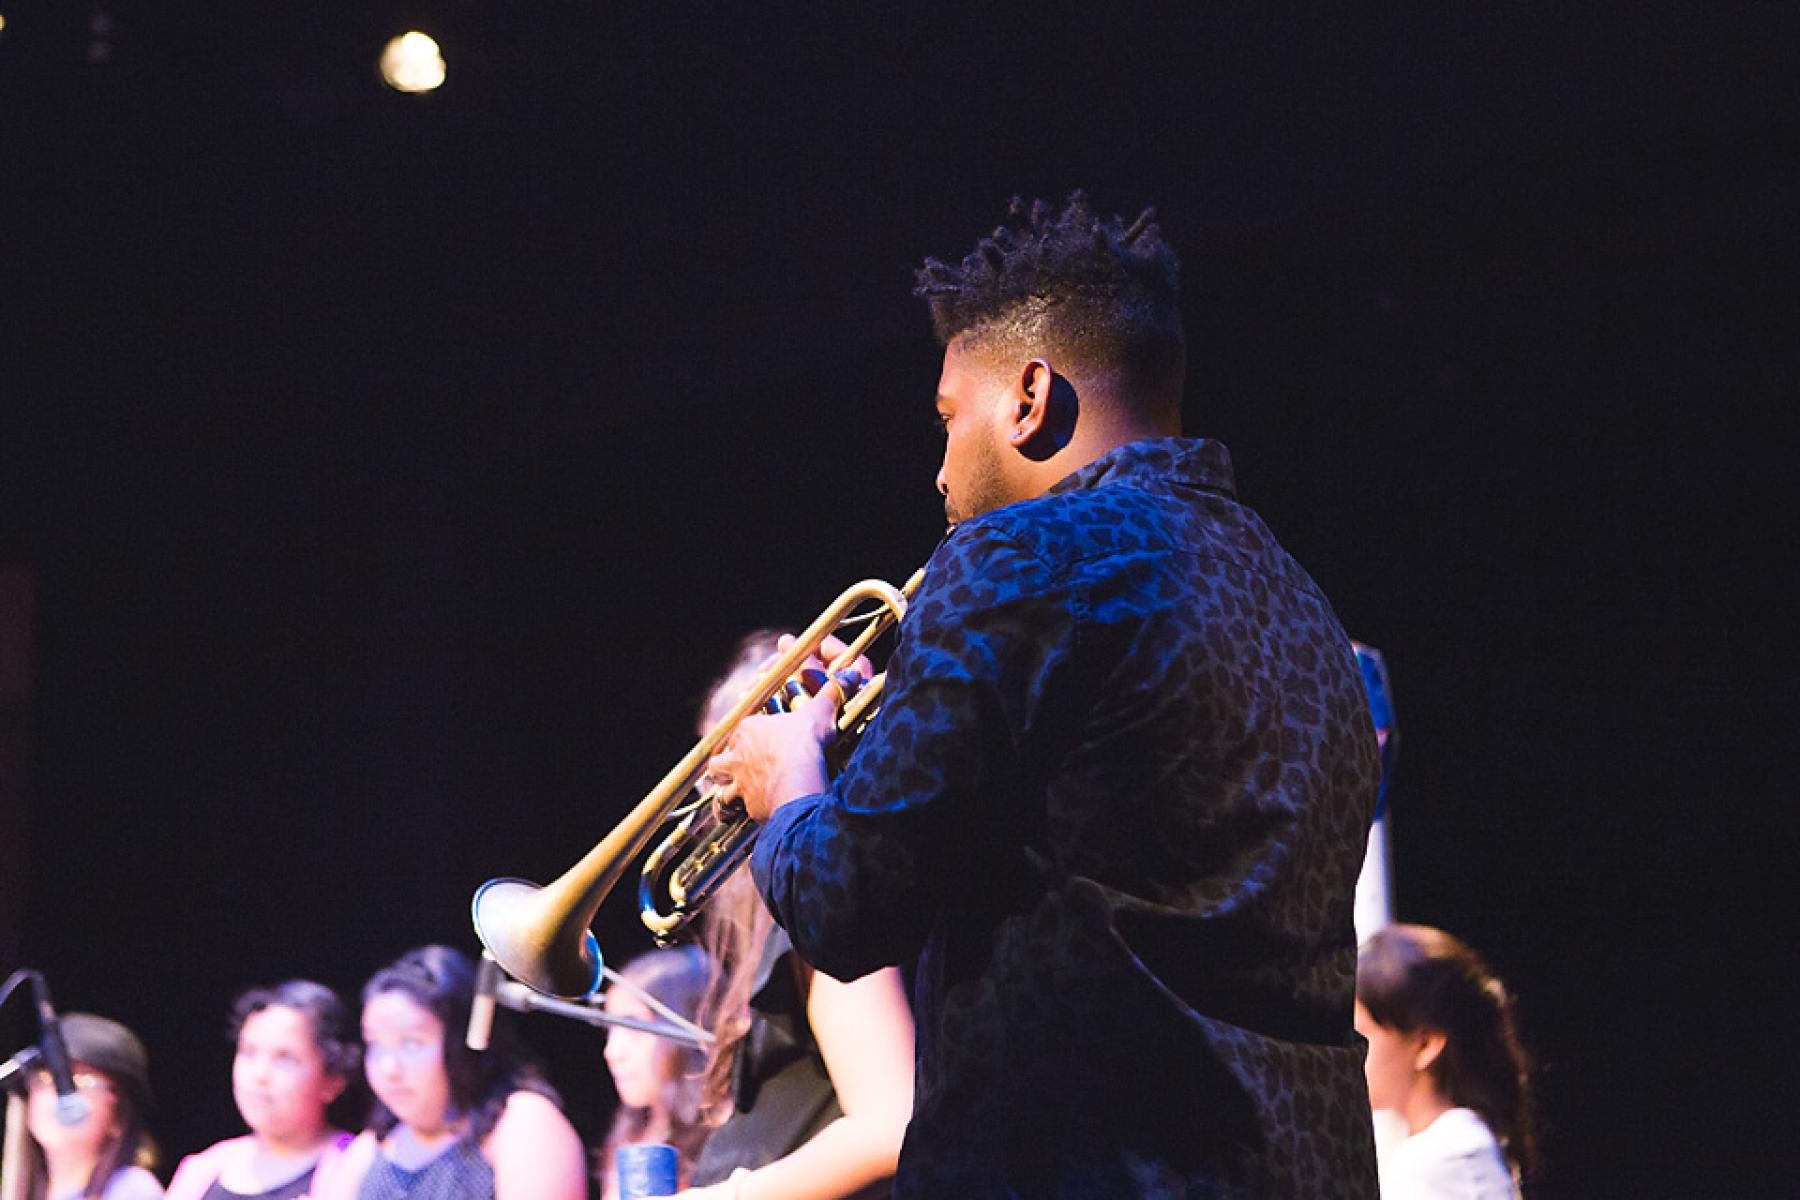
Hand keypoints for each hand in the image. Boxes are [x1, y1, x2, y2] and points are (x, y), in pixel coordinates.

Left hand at [707, 635, 867, 821]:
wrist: (799, 782)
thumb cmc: (804, 744)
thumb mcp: (820, 714)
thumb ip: (831, 694)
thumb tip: (850, 673)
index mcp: (749, 730)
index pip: (740, 731)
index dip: (748, 737)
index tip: (760, 742)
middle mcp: (737, 756)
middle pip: (721, 759)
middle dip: (728, 764)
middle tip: (743, 768)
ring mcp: (740, 782)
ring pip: (720, 785)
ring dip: (727, 789)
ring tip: (737, 793)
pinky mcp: (747, 806)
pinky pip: (733, 810)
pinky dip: (738, 811)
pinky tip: (746, 813)